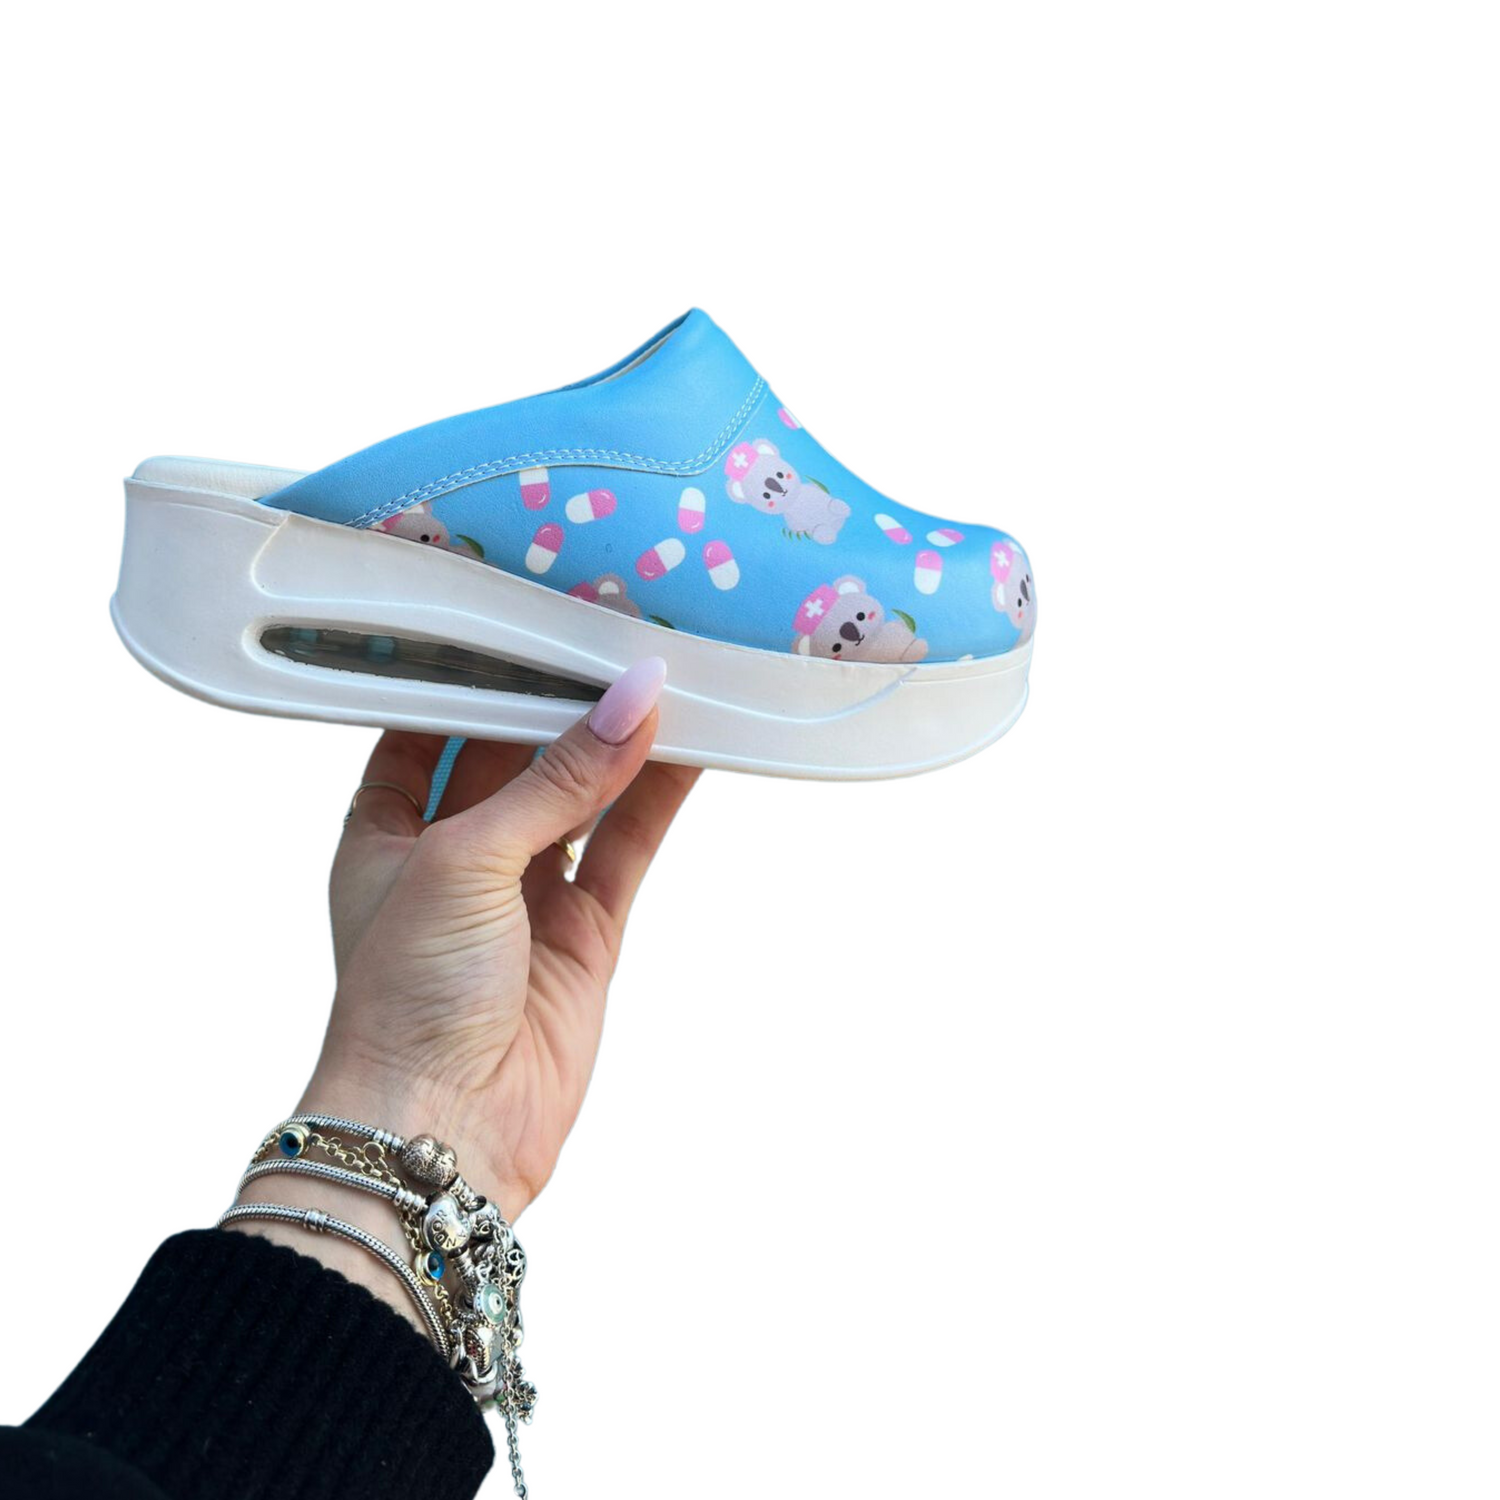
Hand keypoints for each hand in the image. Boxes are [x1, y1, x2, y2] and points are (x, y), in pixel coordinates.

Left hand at [228, 659, 696, 1321]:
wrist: (440, 1133)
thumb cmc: (406, 997)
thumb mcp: (465, 860)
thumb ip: (557, 781)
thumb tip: (632, 698)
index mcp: (386, 827)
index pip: (433, 724)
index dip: (480, 673)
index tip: (533, 615)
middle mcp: (454, 854)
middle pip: (518, 756)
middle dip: (564, 702)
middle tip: (617, 632)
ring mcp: (524, 895)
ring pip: (581, 799)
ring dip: (619, 747)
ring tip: (670, 677)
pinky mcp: (583, 935)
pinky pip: (624, 850)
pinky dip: (655, 802)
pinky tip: (689, 750)